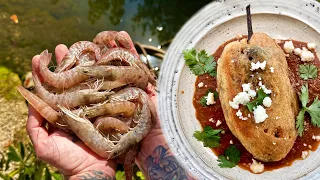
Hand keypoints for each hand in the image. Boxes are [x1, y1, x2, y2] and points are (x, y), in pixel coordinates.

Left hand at [27, 45, 115, 177]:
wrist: (93, 173)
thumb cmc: (67, 162)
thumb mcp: (43, 146)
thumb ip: (34, 125)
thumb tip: (29, 100)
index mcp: (61, 113)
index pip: (52, 89)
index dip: (45, 74)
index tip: (40, 57)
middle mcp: (77, 107)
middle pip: (70, 82)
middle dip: (65, 64)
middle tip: (62, 47)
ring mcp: (93, 108)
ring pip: (88, 83)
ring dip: (85, 66)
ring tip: (83, 49)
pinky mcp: (108, 111)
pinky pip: (106, 93)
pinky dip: (105, 79)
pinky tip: (104, 65)